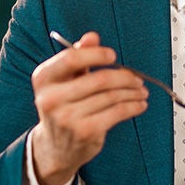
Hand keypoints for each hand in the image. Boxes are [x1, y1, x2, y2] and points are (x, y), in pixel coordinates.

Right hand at [30, 32, 147, 184]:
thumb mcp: (65, 80)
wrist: (56, 147)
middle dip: (124, 77)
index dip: (96, 54)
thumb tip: (92, 37)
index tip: (112, 55)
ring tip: (141, 90)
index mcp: (43, 79)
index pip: (71, 59)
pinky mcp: (85, 132)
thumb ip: (78, 56)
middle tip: (136, 78)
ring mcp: (67, 117)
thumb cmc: (63, 107)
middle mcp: (51, 98)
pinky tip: (139, 104)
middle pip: (98, 79)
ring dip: (132, 92)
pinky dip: (133, 107)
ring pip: (111, 96)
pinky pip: (116, 113)